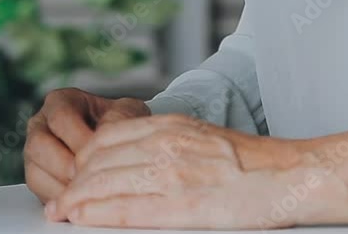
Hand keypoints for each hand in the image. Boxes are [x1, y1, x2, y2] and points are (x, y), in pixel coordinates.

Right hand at [24, 88, 149, 203]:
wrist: (120, 142)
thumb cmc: (122, 123)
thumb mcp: (126, 112)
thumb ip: (117, 118)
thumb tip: (104, 136)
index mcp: (60, 102)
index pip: (61, 118)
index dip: (79, 138)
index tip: (99, 154)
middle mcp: (40, 126)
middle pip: (39, 146)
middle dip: (66, 166)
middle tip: (89, 178)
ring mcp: (35, 154)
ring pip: (35, 173)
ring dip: (62, 187)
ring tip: (87, 194)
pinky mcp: (38, 179)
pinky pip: (40, 193)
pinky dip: (61, 202)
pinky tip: (81, 204)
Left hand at [45, 115, 347, 228]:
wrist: (288, 176)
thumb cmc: (249, 163)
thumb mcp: (199, 138)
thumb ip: (163, 143)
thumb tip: (130, 160)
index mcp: (169, 126)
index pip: (105, 140)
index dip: (81, 162)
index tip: (71, 178)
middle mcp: (165, 144)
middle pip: (98, 163)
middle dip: (72, 185)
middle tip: (58, 203)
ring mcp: (172, 174)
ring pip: (104, 184)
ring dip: (77, 202)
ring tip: (62, 215)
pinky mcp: (181, 204)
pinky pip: (126, 210)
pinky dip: (97, 215)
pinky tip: (82, 221)